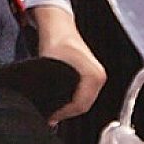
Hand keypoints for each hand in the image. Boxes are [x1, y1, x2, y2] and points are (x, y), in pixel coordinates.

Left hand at [32, 6, 104, 121]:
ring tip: (51, 111)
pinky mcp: (90, 75)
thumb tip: (44, 106)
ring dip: (68, 107)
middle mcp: (99, 77)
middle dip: (66, 112)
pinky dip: (71, 100)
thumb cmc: (56, 40)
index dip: (63, 113)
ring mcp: (96, 76)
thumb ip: (49, 87)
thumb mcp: (50, 65)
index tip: (50, 117)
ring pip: (83, 101)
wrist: (57, 25)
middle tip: (49, 117)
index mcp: (94, 75)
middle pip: (83, 105)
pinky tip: (58, 101)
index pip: (81, 104)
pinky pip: (83, 94)